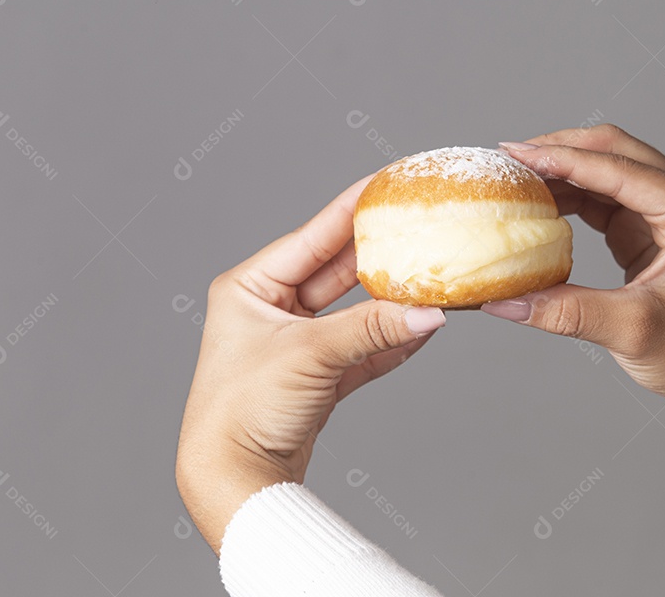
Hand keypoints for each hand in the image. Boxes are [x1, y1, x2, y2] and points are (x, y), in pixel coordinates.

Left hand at [175, 176, 446, 553]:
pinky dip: (388, 341)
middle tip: (419, 231)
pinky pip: (360, 348)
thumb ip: (373, 329)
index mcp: (249, 287)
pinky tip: (421, 328)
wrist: (233, 481)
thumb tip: (431, 312)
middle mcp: (268, 310)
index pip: (312, 237)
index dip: (351, 210)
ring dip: (389, 304)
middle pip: (336, 273)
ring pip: (352, 312)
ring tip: (430, 281)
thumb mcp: (311, 356)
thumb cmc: (243, 410)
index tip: (386, 184)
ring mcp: (292, 344)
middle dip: (379, 258)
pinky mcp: (314, 377)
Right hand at [490, 125, 664, 480]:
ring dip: (561, 170)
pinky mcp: (645, 227)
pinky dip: (568, 195)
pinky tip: (536, 203)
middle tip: (509, 156)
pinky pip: (600, 197)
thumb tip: (504, 301)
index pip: (616, 168)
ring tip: (515, 177)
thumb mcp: (629, 330)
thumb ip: (565, 311)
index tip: (515, 154)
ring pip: (604, 168)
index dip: (562, 158)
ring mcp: (663, 210)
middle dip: (560, 149)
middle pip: (612, 150)